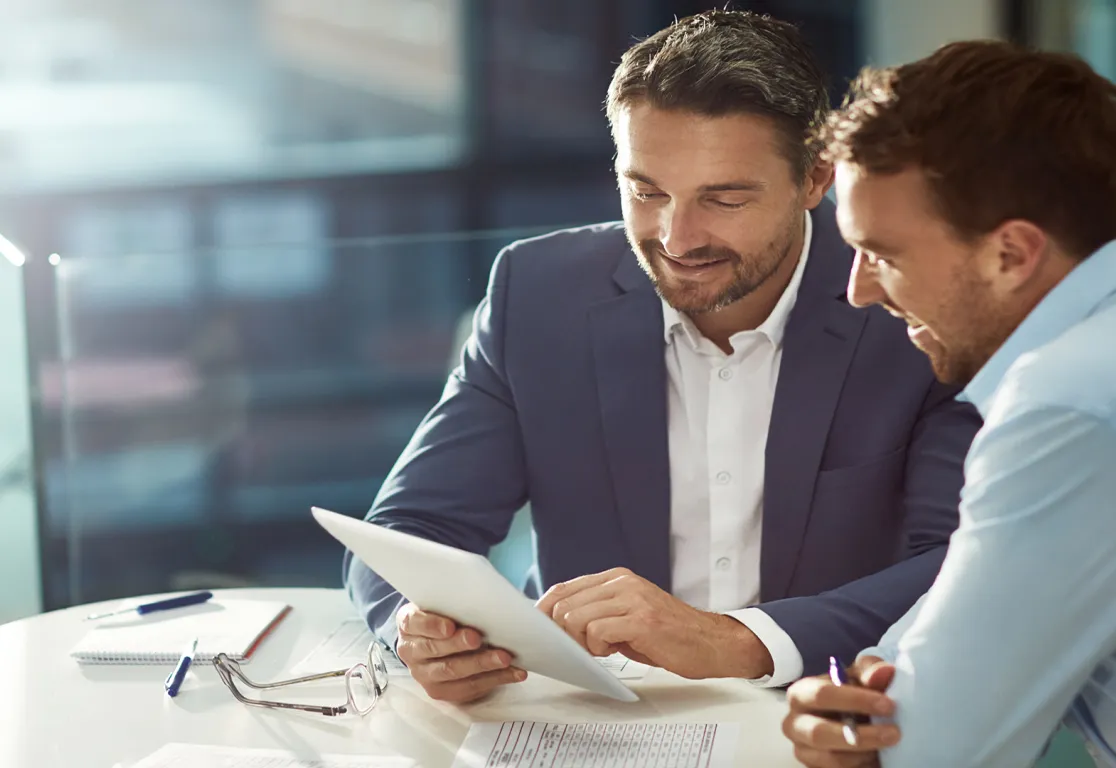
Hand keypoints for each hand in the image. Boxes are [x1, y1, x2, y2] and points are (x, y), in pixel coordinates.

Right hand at [395, 603, 526, 703]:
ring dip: (481, 664)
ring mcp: (424, 674)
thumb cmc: (447, 616)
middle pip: (433, 649)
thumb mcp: (444, 604)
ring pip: (452, 671)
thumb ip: (455, 601)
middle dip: (458, 645)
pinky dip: (495, 679)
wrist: (440, 640)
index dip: (431, 625)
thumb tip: (486, 596)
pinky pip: (469, 687)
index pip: (414, 623)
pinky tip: (514, 672)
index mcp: (408, 624)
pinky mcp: (441, 691)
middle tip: (479, 638)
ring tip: (504, 658)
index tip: (450, 626)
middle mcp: (411, 651)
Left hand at [536, 567, 773, 678]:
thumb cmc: (669, 635)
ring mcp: (632, 599)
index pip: (564, 588)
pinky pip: (597, 631)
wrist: (711, 643)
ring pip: (577, 617)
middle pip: (565, 603)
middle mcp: (623, 582)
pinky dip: (598, 648)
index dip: (545, 611)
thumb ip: (598, 612)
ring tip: (602, 649)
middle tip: (581, 648)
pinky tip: (614, 651)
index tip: (540, 630)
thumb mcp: (628, 615)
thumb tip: (559, 623)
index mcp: (617, 578)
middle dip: (563, 632)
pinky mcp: (641, 620)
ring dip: (582, 642)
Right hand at [783, 656, 899, 766]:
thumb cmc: (852, 693)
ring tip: (886, 746)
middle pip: (820, 733)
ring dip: (864, 754)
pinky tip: (877, 757)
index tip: (888, 705)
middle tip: (894, 733)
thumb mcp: (860, 677)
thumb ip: (871, 672)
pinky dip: (862, 765)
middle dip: (861, 735)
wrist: (850, 718)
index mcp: (800, 694)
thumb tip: (884, 672)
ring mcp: (803, 751)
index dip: (856, 700)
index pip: (822, 695)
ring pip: (832, 759)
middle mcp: (794, 724)